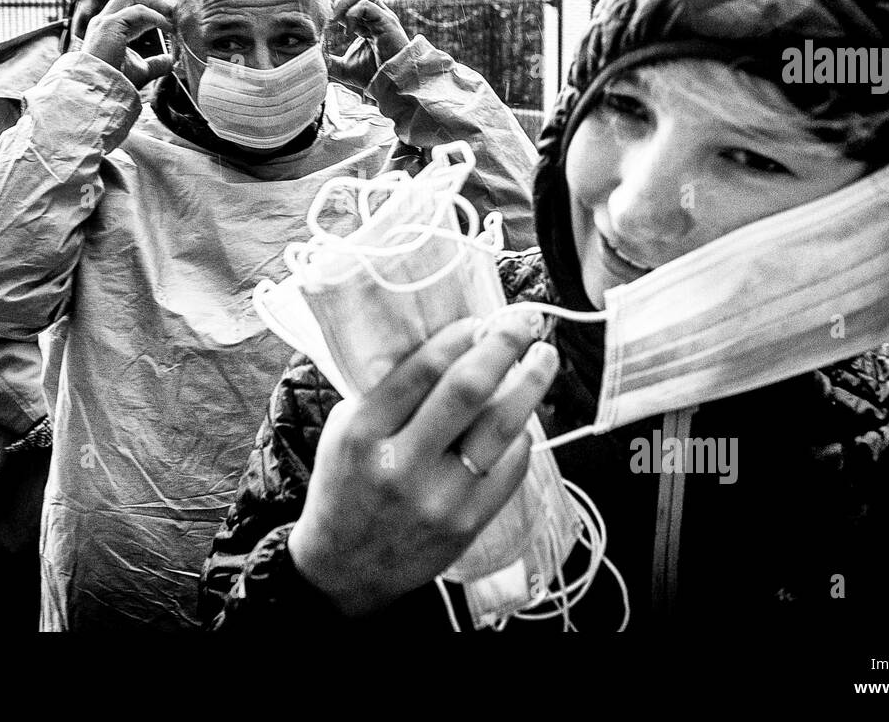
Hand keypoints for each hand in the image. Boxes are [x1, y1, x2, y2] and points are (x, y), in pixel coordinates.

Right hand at [81, 0, 176, 87]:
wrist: (101, 89)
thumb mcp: (142, 70)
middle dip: (152, 0)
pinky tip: (166, 25)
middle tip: (172, 12)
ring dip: (153, 1)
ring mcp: (105, 20)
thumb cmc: (116, 81)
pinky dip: (154, 16)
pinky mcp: (109, 24)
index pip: (131, 10)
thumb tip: (172, 60)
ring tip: (170, 14)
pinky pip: (137, 11)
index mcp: (110, 29)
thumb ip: (156, 63)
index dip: (152, 12)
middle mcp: (105, 21)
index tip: (170, 21)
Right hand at [288, 314, 559, 616]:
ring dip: (531, 384)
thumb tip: (449, 343)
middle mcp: (402, 464)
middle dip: (503, 346)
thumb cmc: (345, 486)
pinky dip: (522, 434)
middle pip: (468, 390)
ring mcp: (439, 497)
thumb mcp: (346, 431)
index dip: (459, 336)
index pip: (421, 370)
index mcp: (363, 433)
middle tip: (524, 322)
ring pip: (501, 427)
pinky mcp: (467, 523)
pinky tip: (523, 416)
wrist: (344, 568)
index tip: (480, 318)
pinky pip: (511, 466)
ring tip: (544, 358)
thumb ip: (387, 392)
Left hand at [325, 0, 409, 91]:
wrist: (392, 85)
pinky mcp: (387, 21)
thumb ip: (328, 61)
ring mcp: (382, 16)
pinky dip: (352, 15)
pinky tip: (348, 32)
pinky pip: (366, 5)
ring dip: (342, 2)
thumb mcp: (343, 68)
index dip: (331, 5)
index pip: (347, 0)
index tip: (320, 21)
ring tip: (333, 20)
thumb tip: (311, 59)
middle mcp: (375, 15)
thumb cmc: (373, 76)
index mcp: (365, 22)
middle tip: (325, 19)